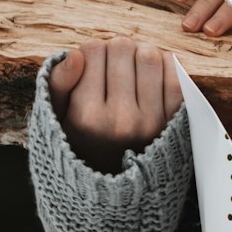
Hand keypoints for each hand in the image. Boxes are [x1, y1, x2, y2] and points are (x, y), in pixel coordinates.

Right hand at [48, 37, 183, 174]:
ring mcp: (151, 122)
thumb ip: (58, 84)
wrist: (118, 184)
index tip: (92, 66)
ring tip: (133, 66)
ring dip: (140, 51)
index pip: (91, 50)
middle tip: (114, 63)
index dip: (91, 51)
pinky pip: (175, 75)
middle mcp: (120, 120)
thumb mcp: (57, 117)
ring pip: (149, 55)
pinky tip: (153, 72)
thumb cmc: (83, 141)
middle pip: (121, 47)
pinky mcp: (173, 121)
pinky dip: (165, 64)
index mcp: (87, 116)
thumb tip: (75, 55)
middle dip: (116, 49)